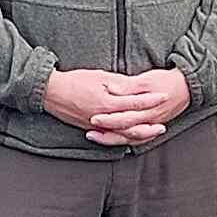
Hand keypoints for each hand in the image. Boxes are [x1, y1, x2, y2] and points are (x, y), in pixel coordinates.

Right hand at [49, 65, 191, 148]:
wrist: (51, 92)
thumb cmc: (75, 81)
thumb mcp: (99, 76)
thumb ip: (119, 83)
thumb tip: (135, 86)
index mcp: (107, 101)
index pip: (135, 102)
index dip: (151, 99)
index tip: (164, 96)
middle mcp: (103, 117)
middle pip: (131, 125)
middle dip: (149, 125)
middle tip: (163, 125)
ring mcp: (96, 126)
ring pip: (122, 135)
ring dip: (138, 136)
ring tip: (151, 134)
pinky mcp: (90, 129)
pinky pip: (110, 138)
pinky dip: (122, 139)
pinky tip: (132, 139)